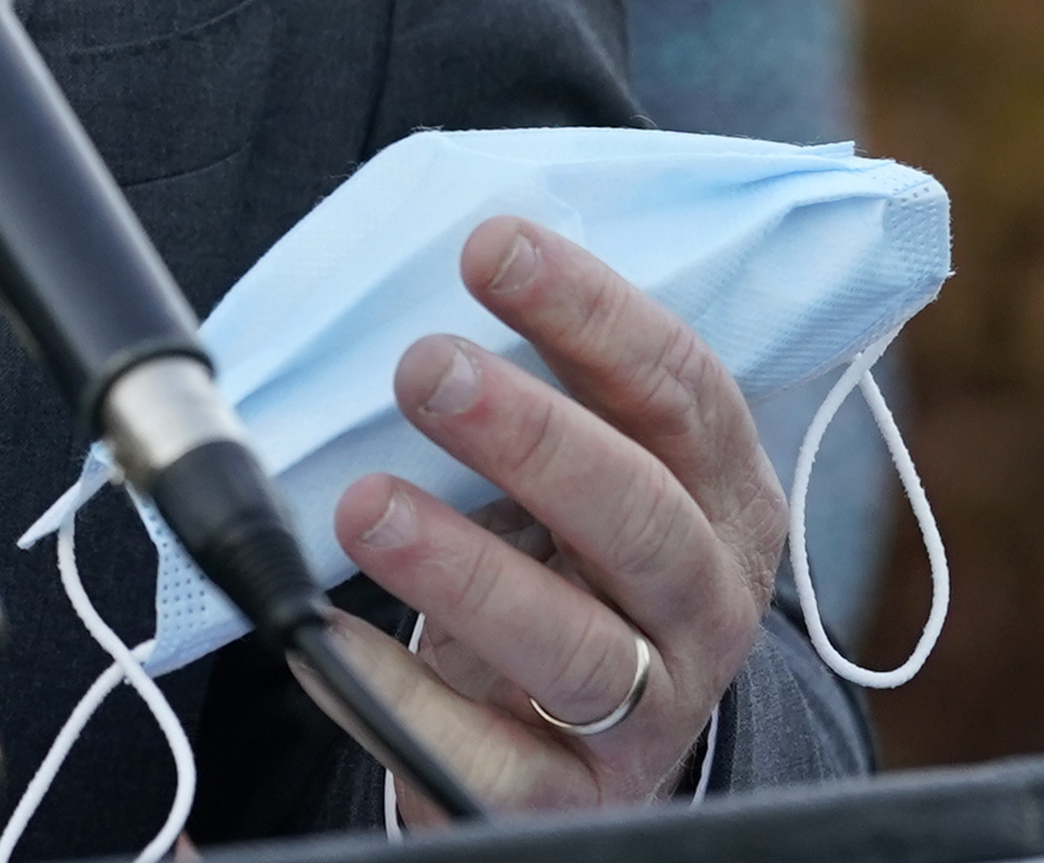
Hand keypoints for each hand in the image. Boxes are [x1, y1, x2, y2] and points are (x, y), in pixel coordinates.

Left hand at [320, 219, 789, 817]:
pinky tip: (327, 637)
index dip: (595, 313)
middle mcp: (704, 599)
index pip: (682, 390)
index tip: (492, 244)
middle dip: (535, 436)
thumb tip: (423, 260)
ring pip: (582, 647)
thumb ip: (531, 380)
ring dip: (468, 571)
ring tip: (365, 505)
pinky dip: (407, 698)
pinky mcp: (573, 799)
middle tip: (424, 367)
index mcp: (717, 492)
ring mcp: (651, 709)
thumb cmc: (561, 557)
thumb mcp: (572, 463)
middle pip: (643, 516)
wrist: (581, 739)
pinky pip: (497, 759)